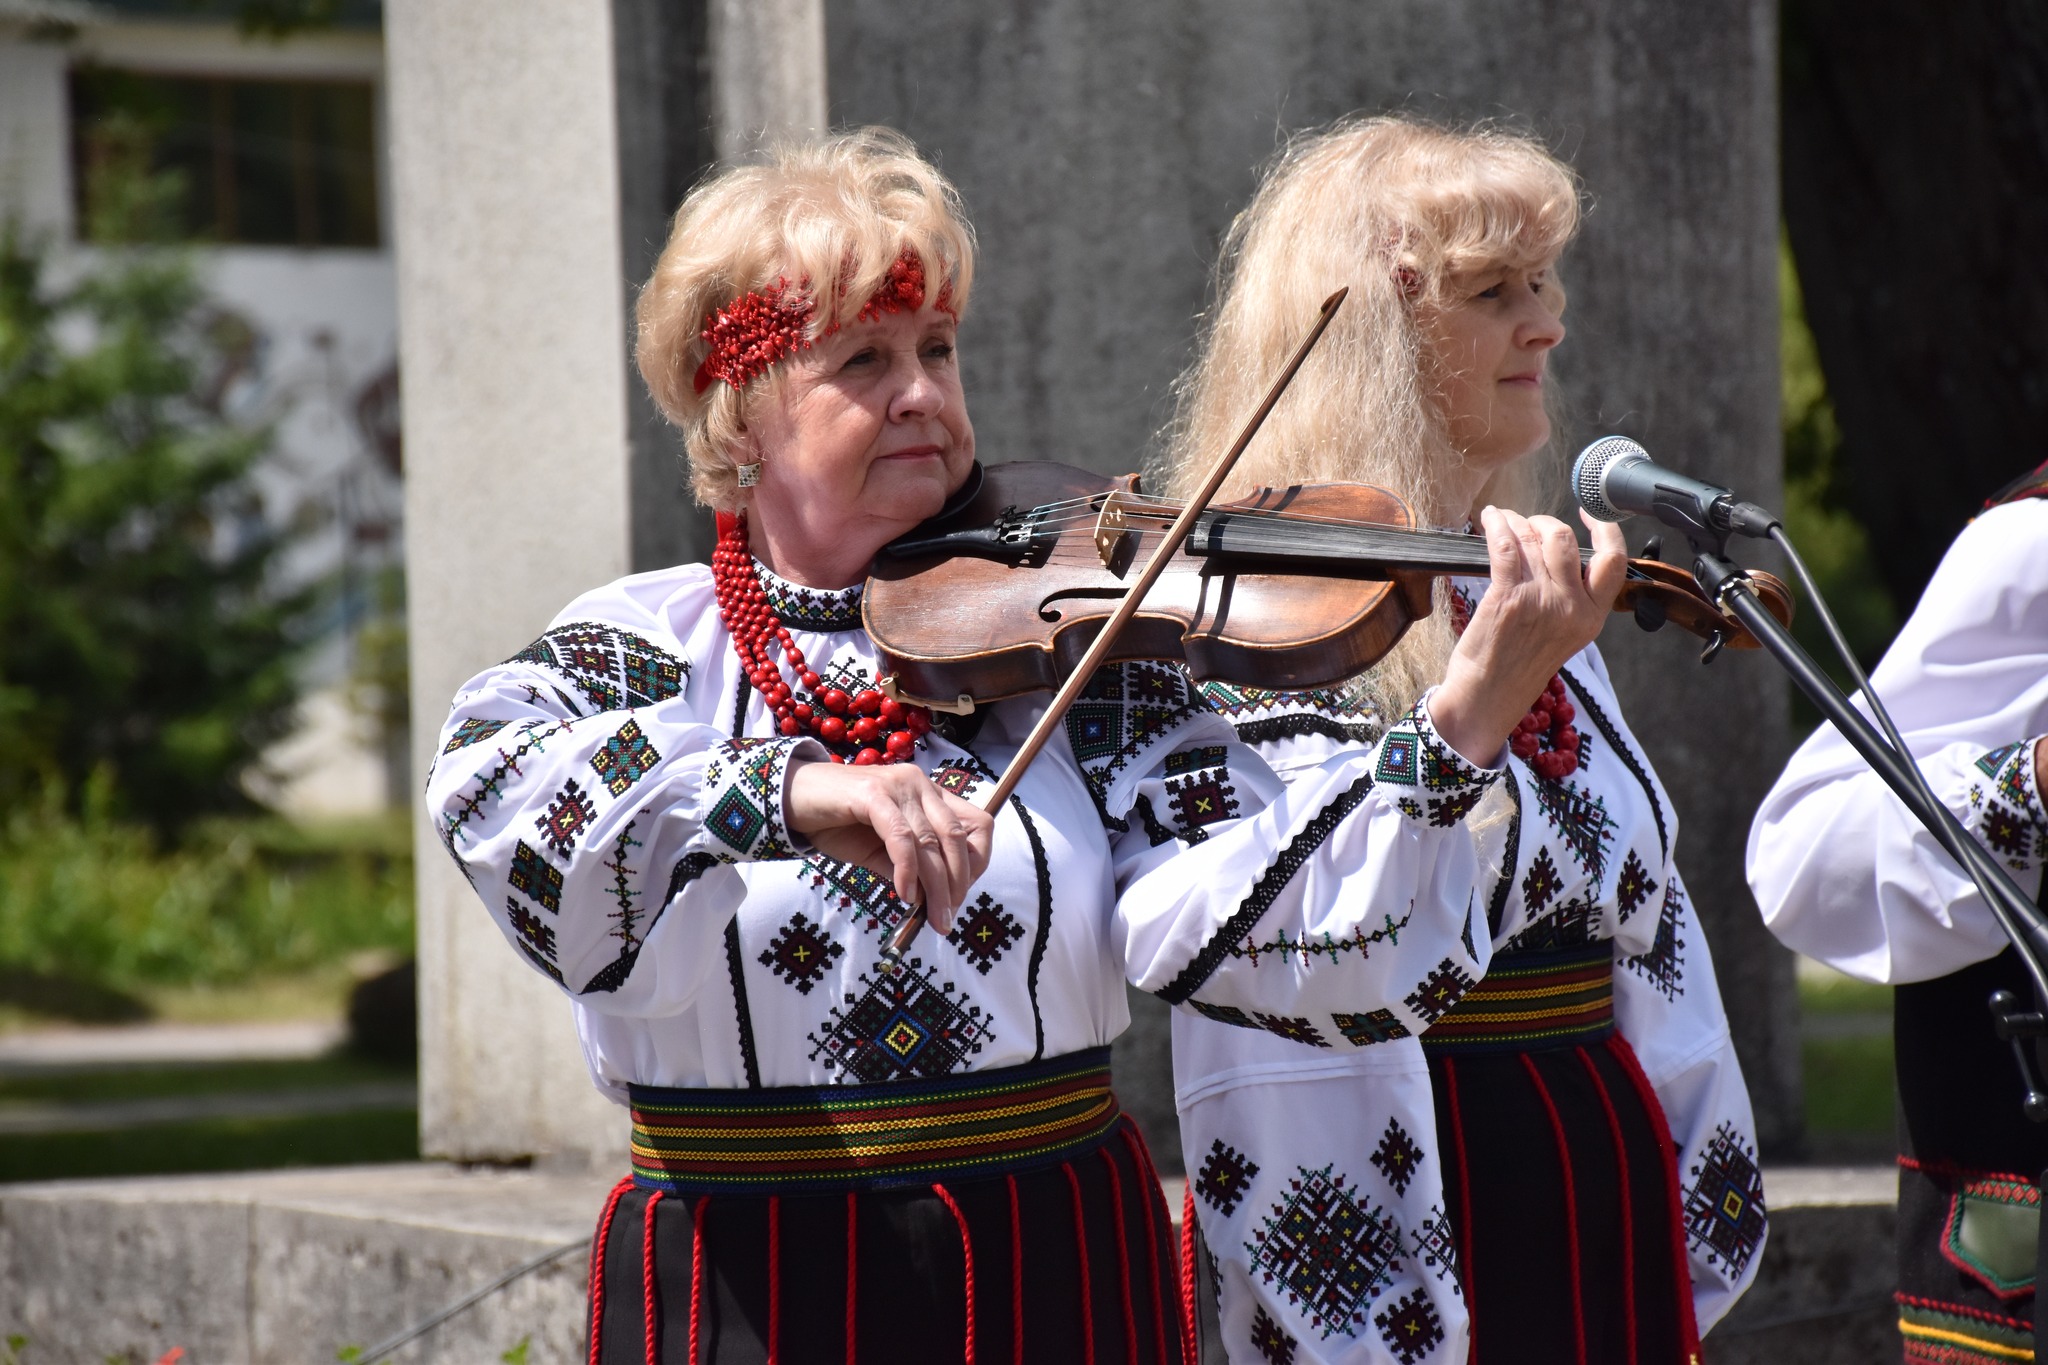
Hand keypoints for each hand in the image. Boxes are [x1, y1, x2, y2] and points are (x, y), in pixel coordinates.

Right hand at [785, 759, 992, 933]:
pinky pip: (901, 838)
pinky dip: (907, 871)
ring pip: (932, 842)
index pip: (977, 826)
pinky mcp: (873, 794)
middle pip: (958, 838)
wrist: (789, 798)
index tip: (959, 895)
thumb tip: (935, 901)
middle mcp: (920, 784)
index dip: (976, 862)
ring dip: (936, 887)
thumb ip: (909, 869)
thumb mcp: (880, 852)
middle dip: (958, 884)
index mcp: (929, 794)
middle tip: (947, 918)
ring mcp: (898, 786)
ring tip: (932, 918)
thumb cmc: (836, 824)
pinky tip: (904, 894)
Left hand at [1430, 508, 1626, 763]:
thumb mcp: (1564, 637)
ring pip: (1532, 539)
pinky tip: (1490, 519)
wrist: (1486, 697)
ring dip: (1515, 522)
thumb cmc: (1518, 667)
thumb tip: (1557, 554)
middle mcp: (1571, 607)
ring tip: (1503, 521)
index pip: (1613, 561)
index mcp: (1592, 617)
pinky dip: (1496, 525)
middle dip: (1543, 523)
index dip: (1605, 530)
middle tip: (1528, 526)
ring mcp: (1540, 601)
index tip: (1588, 514)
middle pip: (1565, 540)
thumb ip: (1571, 599)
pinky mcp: (1507, 597)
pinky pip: (1504, 546)